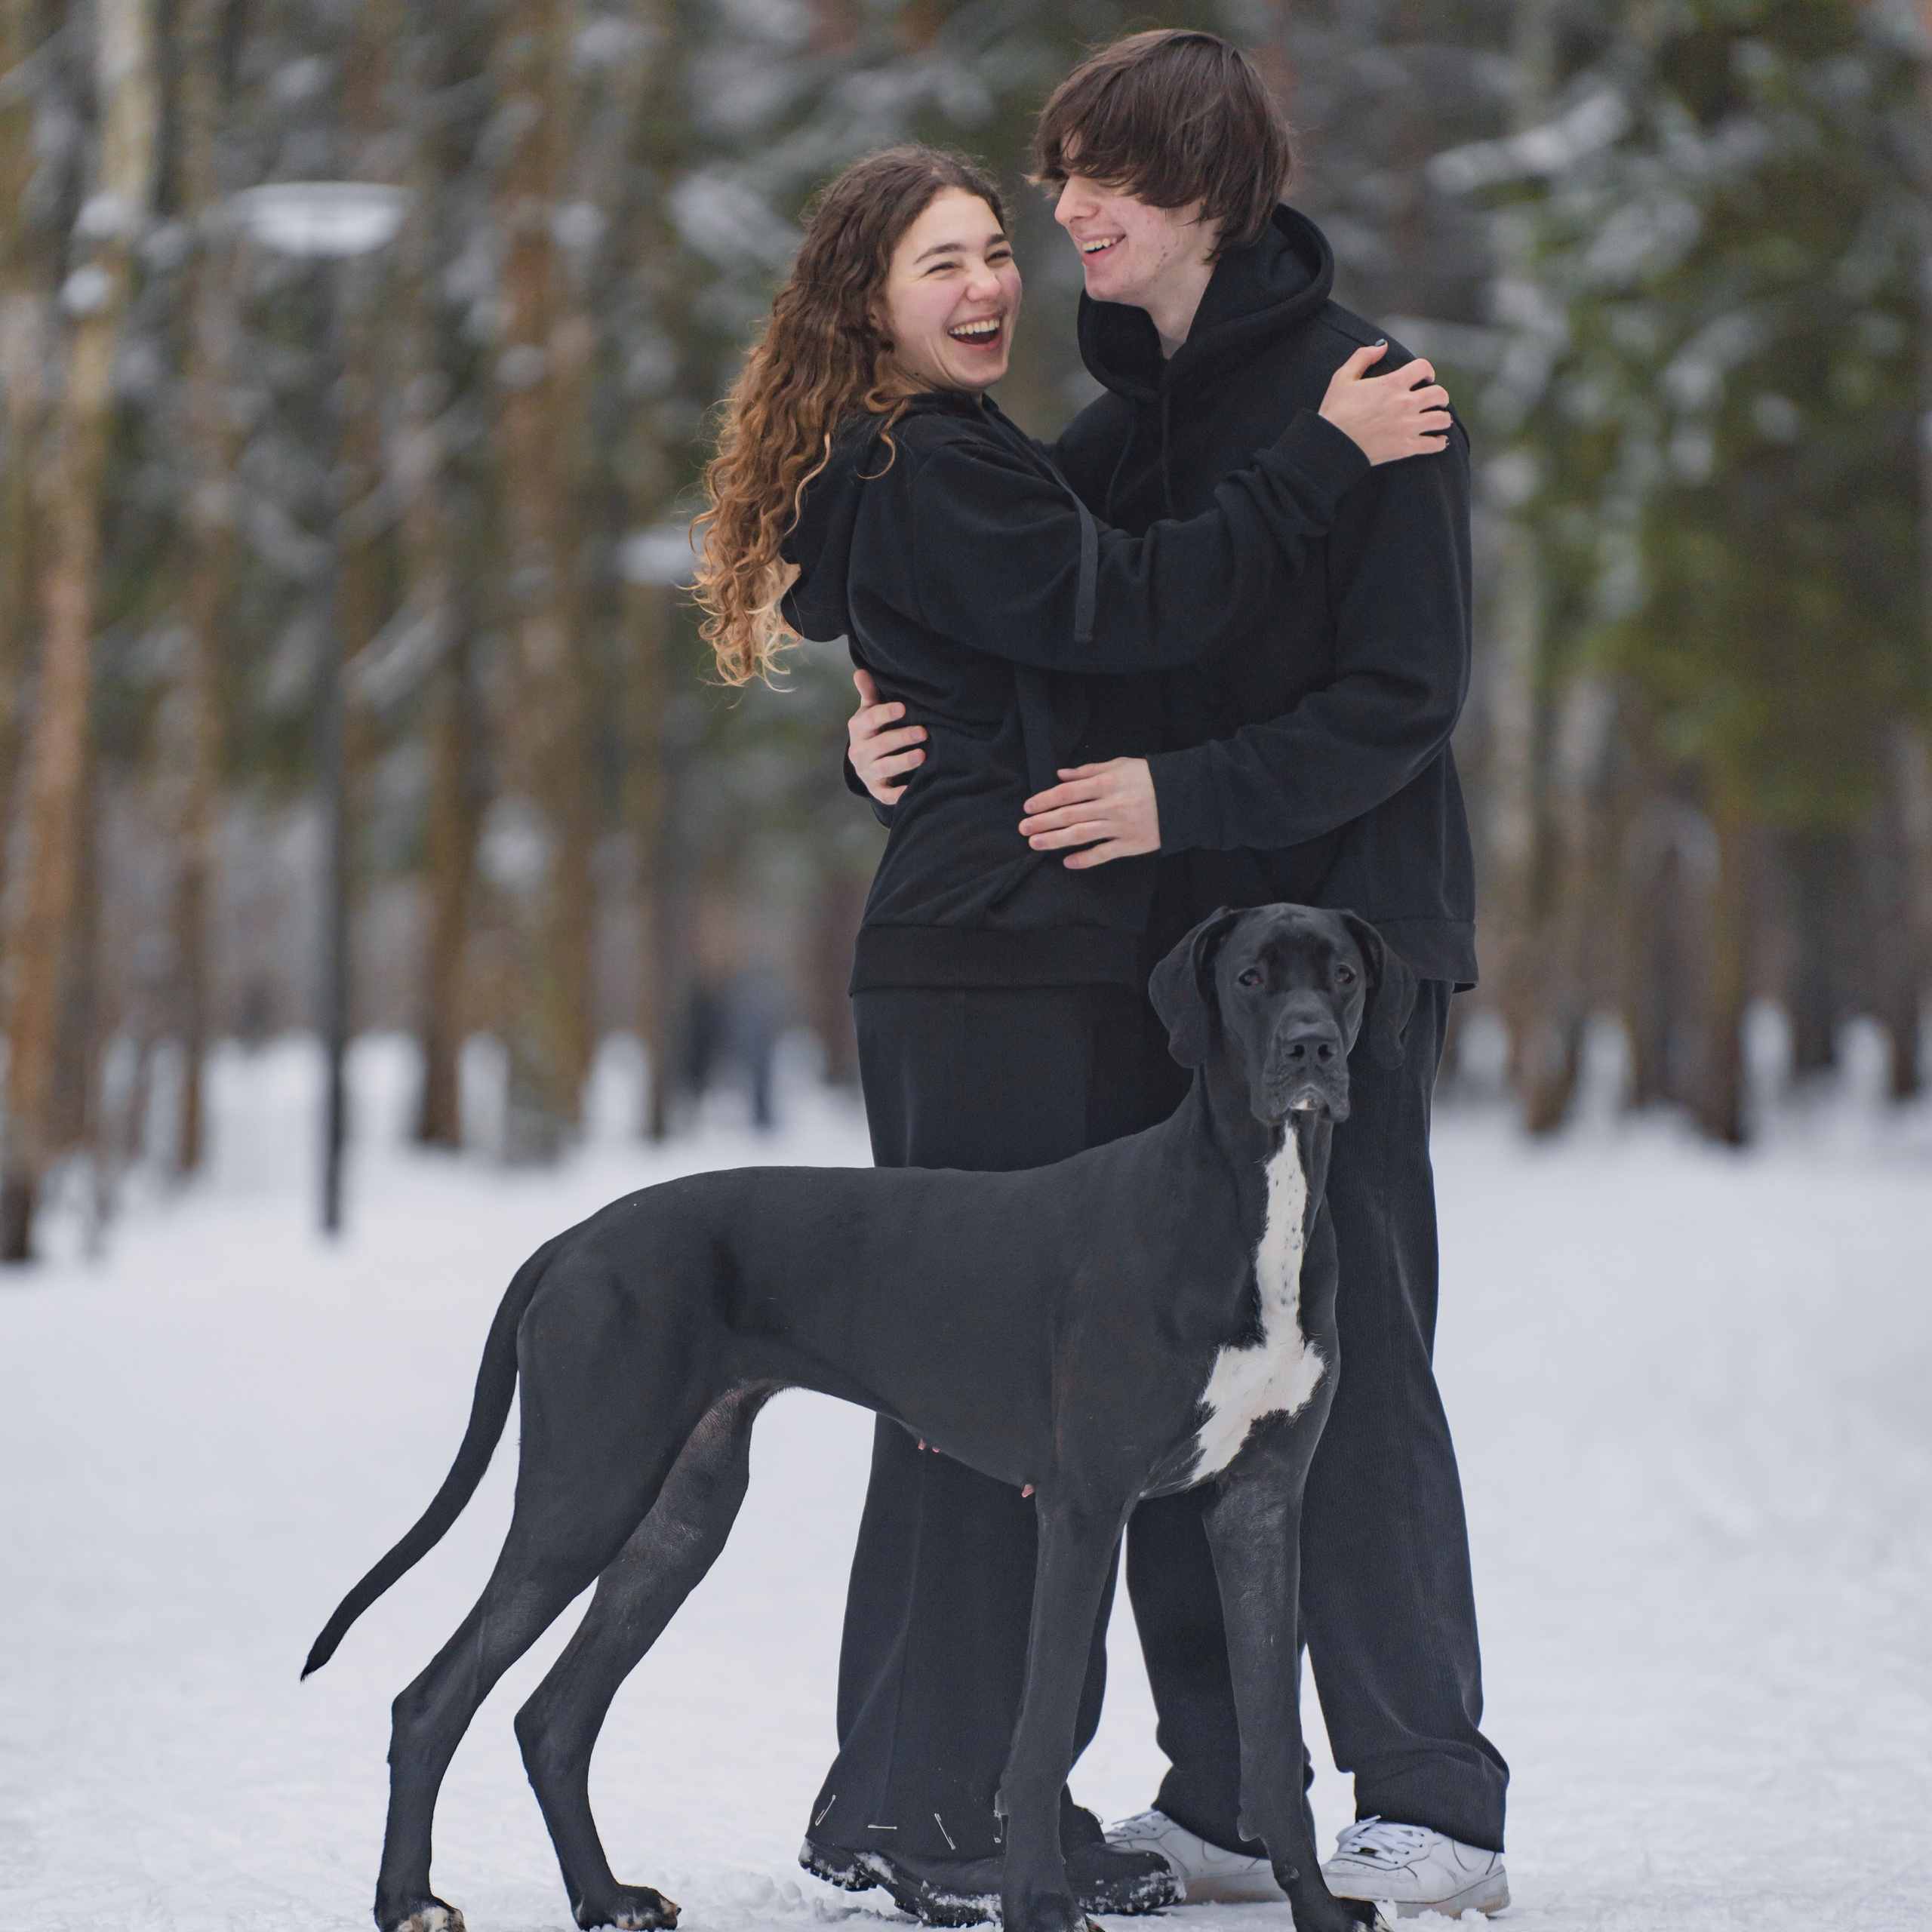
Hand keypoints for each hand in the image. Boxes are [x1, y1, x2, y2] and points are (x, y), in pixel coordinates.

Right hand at [847, 667, 925, 803]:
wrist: (866, 762)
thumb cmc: (874, 731)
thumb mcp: (870, 712)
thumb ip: (869, 693)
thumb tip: (860, 672)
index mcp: (858, 729)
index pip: (870, 719)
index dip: (885, 714)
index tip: (903, 708)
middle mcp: (860, 751)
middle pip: (880, 745)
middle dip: (901, 738)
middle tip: (923, 732)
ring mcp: (867, 772)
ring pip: (884, 768)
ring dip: (902, 762)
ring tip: (922, 756)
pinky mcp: (877, 790)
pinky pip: (886, 794)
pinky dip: (898, 793)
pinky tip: (912, 788)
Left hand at [1019, 759, 1158, 868]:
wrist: (1184, 797)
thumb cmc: (1149, 778)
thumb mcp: (1120, 765)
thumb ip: (1088, 771)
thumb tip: (1060, 775)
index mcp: (1107, 783)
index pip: (1068, 792)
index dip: (1045, 800)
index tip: (1028, 807)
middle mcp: (1111, 805)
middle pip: (1069, 815)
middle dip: (1043, 822)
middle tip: (1023, 828)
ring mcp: (1121, 827)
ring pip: (1082, 834)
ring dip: (1055, 840)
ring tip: (1036, 843)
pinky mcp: (1131, 844)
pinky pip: (1104, 854)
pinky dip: (1085, 859)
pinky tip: (1067, 862)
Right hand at [1319, 342, 1451, 464]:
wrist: (1331, 444)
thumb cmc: (1335, 411)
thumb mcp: (1343, 377)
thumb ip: (1363, 357)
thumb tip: (1382, 346)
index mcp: (1392, 384)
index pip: (1424, 368)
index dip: (1427, 371)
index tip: (1425, 378)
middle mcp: (1405, 403)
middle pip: (1439, 394)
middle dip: (1440, 396)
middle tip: (1435, 400)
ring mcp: (1408, 427)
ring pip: (1442, 419)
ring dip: (1442, 418)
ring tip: (1437, 419)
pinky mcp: (1406, 448)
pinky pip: (1434, 444)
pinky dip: (1439, 442)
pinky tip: (1438, 440)